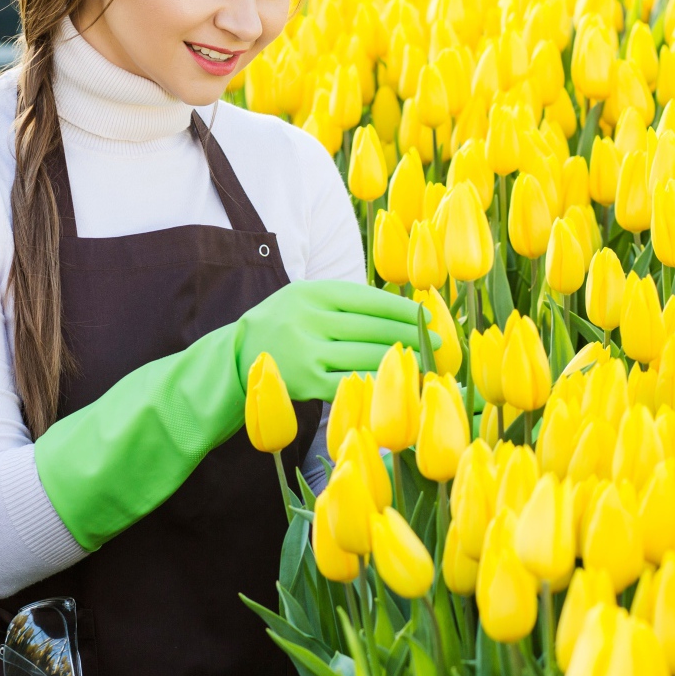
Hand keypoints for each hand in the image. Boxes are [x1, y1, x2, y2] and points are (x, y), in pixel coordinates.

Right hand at [234, 280, 436, 401]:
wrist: (236, 358)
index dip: (402, 309)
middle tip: (438, 342)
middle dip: (410, 335)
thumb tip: (400, 310)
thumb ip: (343, 302)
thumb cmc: (282, 326)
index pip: (368, 299)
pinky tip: (396, 382)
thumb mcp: (304, 300)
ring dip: (401, 360)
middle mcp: (307, 319)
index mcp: (311, 292)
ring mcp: (306, 352)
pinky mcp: (306, 383)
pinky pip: (351, 381)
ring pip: (366, 354)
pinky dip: (377, 381)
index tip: (427, 316)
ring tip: (424, 362)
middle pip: (372, 327)